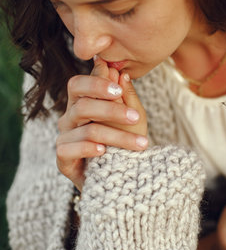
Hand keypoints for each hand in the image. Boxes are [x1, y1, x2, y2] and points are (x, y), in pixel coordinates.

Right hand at [56, 57, 147, 190]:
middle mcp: (70, 117)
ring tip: (140, 143)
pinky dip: (88, 149)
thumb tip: (121, 72)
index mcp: (83, 102)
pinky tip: (104, 151)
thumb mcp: (133, 118)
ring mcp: (65, 138)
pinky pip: (69, 149)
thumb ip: (126, 96)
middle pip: (82, 104)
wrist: (122, 177)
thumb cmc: (127, 143)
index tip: (119, 88)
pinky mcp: (62, 159)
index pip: (79, 84)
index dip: (97, 82)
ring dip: (117, 136)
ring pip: (87, 129)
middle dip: (111, 110)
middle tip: (135, 117)